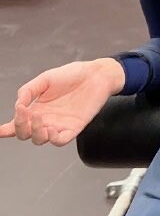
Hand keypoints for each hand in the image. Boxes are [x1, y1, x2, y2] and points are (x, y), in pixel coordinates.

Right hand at [0, 59, 123, 146]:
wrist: (96, 75)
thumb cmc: (72, 75)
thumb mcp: (45, 79)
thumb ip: (29, 90)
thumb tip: (18, 104)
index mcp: (36, 108)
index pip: (18, 123)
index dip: (6, 129)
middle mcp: (45, 119)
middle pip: (25, 134)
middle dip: (20, 127)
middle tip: (24, 113)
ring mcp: (59, 125)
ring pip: (40, 139)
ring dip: (35, 132)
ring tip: (39, 118)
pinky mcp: (74, 128)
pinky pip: (61, 140)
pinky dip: (54, 139)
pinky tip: (52, 129)